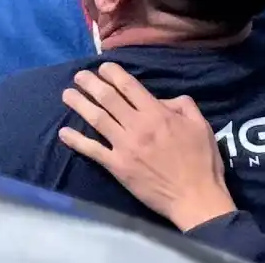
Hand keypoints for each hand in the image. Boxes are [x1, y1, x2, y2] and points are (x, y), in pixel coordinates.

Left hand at [58, 62, 234, 231]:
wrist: (195, 197)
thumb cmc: (201, 161)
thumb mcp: (200, 124)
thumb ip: (183, 105)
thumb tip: (164, 99)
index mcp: (157, 114)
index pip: (129, 86)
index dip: (113, 74)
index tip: (103, 67)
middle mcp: (137, 126)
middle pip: (108, 99)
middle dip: (91, 84)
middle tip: (79, 75)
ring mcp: (125, 147)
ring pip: (97, 119)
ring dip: (80, 105)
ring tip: (67, 94)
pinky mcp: (118, 167)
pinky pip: (93, 151)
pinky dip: (77, 141)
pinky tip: (64, 133)